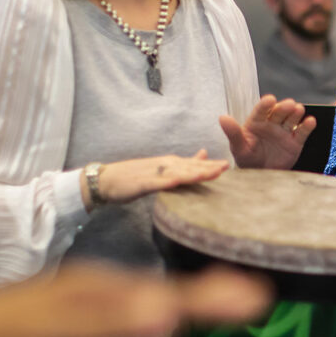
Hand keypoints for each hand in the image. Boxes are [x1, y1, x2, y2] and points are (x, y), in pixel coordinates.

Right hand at [89, 151, 227, 208]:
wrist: (107, 180)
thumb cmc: (137, 176)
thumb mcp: (164, 168)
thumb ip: (185, 163)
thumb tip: (204, 153)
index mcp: (171, 163)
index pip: (194, 164)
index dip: (210, 164)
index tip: (227, 165)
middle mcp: (164, 165)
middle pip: (188, 167)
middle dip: (206, 167)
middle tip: (225, 167)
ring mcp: (152, 174)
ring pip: (175, 173)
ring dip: (191, 173)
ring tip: (206, 174)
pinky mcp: (141, 183)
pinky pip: (155, 183)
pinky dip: (165, 182)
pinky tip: (175, 182)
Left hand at [220, 96, 316, 169]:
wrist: (261, 176)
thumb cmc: (247, 159)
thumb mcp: (238, 148)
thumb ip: (233, 133)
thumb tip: (222, 118)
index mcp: (256, 122)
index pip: (261, 111)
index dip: (265, 105)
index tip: (269, 99)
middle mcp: (272, 124)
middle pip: (279, 112)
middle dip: (284, 107)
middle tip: (289, 104)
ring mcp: (284, 132)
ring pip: (291, 119)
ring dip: (296, 113)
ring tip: (298, 109)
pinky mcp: (296, 141)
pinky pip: (302, 132)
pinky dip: (307, 126)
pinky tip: (310, 121)